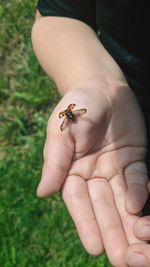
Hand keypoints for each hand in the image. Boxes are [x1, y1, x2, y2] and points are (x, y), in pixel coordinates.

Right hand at [37, 82, 148, 266]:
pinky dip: (139, 191)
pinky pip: (137, 178)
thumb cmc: (75, 106)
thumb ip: (54, 161)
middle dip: (112, 232)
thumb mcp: (61, 131)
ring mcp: (114, 168)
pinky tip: (139, 206)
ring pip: (122, 200)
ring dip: (130, 223)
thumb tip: (42, 193)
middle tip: (122, 259)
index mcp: (71, 171)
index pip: (78, 202)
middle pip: (103, 207)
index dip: (86, 224)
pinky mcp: (134, 158)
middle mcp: (93, 174)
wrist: (100, 86)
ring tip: (138, 249)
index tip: (95, 247)